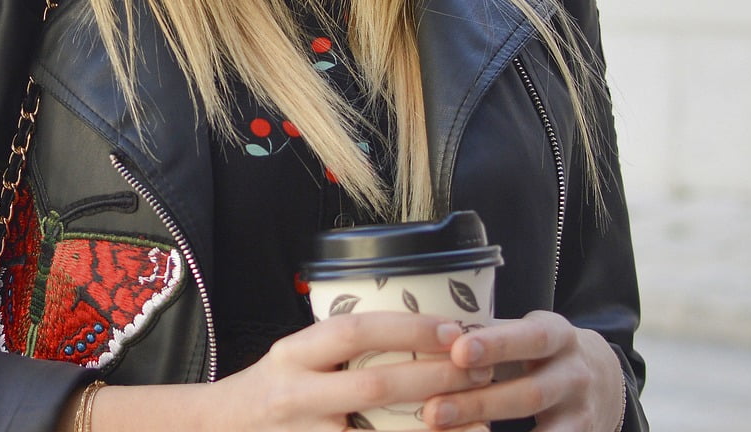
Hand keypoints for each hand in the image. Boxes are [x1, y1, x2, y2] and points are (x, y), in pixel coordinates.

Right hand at [211, 313, 495, 431]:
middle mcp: (296, 395)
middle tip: (480, 371)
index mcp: (293, 355)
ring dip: (437, 428)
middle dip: (436, 377)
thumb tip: (416, 333)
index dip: (408, 328)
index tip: (453, 329)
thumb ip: (339, 350)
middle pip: (376, 385)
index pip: (355, 332)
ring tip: (482, 421)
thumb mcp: (293, 358)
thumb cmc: (268, 392)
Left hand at [423, 312, 624, 430]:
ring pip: (541, 428)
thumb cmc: (539, 351)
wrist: (602, 378)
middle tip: (434, 410)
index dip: (495, 345)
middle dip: (480, 403)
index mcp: (557, 334)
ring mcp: (580, 412)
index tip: (458, 352)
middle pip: (529, 393)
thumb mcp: (524, 332)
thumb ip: (487, 332)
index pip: (529, 337)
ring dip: (490, 431)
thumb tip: (427, 334)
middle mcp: (574, 374)